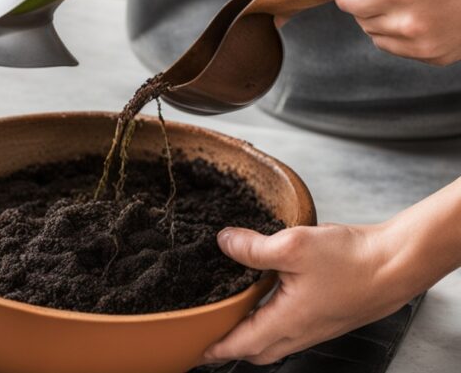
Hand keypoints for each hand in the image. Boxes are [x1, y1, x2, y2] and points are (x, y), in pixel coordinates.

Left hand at [200, 223, 414, 364]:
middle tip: (209, 336)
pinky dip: (273, 323)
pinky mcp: (328, 316)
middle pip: (258, 350)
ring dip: (252, 335)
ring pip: (276, 341)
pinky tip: (268, 299)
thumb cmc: (352, 260)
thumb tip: (224, 242)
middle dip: (232, 347)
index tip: (196, 351)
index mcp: (287, 321)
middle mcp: (301, 331)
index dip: (216, 348)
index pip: (241, 344)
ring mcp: (317, 326)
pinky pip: (293, 329)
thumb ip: (253, 248)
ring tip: (233, 318)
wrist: (397, 263)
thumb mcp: (293, 245)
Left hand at [332, 0, 460, 65]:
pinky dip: (403, 36)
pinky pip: (402, 50)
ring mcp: (426, 43)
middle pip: (362, 21)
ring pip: (378, 38)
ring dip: (382, 22)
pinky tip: (422, 15)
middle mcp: (412, 21)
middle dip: (366, 5)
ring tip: (406, 1)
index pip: (350, 2)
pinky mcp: (438, 56)